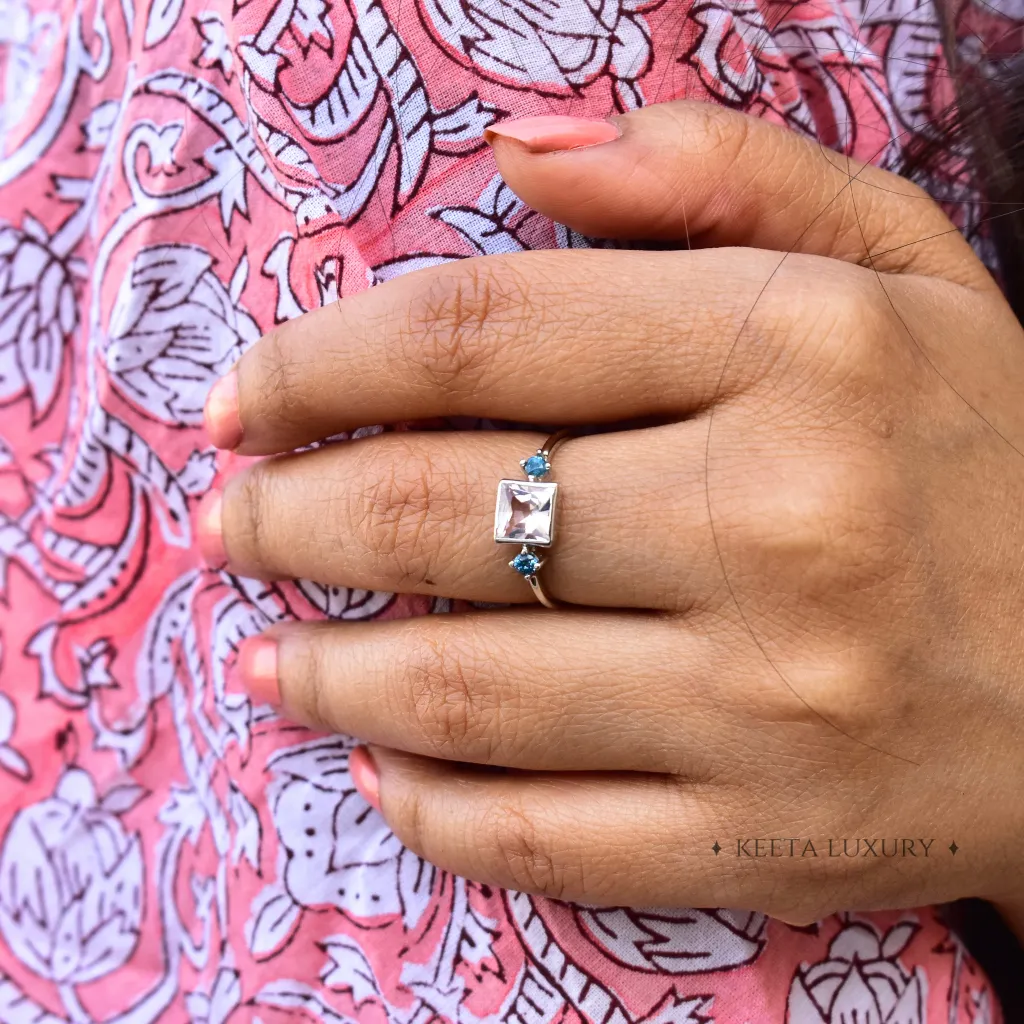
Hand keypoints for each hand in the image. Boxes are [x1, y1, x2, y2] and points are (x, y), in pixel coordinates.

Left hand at [200, 101, 1023, 926]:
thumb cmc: (994, 457)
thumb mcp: (897, 267)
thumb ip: (717, 173)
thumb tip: (521, 151)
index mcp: (806, 349)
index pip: (483, 335)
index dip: (320, 363)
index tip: (245, 400)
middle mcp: (781, 522)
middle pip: (441, 509)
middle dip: (290, 517)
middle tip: (232, 523)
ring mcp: (768, 704)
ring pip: (463, 688)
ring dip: (323, 670)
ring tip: (264, 655)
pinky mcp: (765, 840)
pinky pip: (541, 837)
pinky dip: (424, 806)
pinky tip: (375, 768)